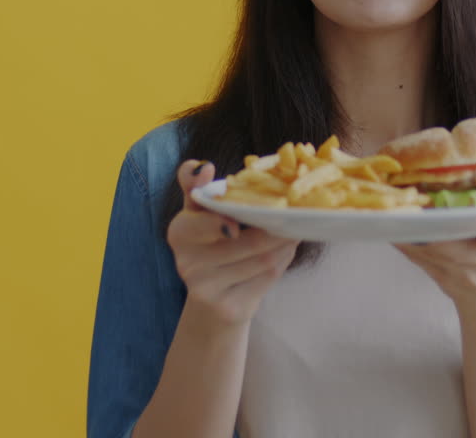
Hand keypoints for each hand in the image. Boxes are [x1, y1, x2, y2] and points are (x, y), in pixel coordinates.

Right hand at [167, 160, 299, 328]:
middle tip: (296, 214)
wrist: (211, 302)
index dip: (219, 222)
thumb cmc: (210, 244)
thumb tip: (203, 166)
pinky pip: (267, 278)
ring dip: (285, 243)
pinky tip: (287, 250)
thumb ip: (196, 186)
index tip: (236, 224)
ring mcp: (208, 290)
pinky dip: (283, 261)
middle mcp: (187, 263)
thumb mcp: (198, 214)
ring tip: (295, 229)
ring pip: (262, 259)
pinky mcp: (230, 308)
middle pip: (244, 242)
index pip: (200, 223)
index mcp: (179, 233)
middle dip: (275, 228)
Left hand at [394, 203, 475, 323]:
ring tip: (400, 200)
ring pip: (433, 247)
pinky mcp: (436, 274)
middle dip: (443, 223)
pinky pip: (415, 253)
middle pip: (461, 241)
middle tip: (424, 194)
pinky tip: (390, 219)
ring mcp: (458, 271)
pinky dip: (403, 237)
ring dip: (415, 226)